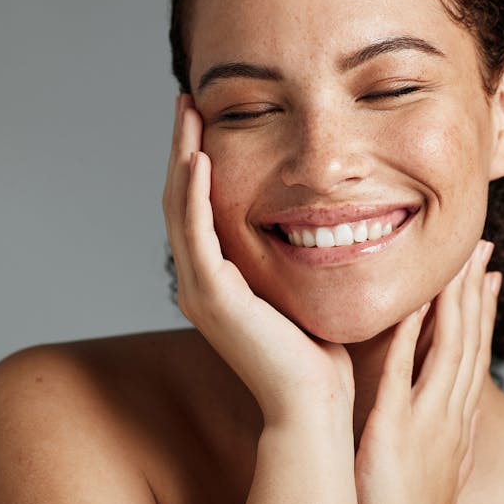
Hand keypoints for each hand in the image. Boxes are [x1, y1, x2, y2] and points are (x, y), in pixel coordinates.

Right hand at [162, 94, 354, 424]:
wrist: (314, 401)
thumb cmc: (318, 348)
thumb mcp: (303, 285)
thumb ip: (298, 250)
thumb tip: (323, 214)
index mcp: (219, 277)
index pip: (200, 206)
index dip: (199, 161)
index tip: (208, 119)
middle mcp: (200, 279)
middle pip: (181, 199)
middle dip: (183, 147)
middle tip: (188, 102)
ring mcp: (201, 288)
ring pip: (180, 209)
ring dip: (182, 157)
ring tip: (187, 113)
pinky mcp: (212, 297)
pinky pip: (196, 234)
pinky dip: (194, 194)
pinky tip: (200, 158)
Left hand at [354, 240, 500, 503]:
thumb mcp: (443, 467)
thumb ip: (451, 431)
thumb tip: (462, 409)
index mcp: (460, 421)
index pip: (477, 354)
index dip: (484, 312)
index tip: (489, 275)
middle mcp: (452, 415)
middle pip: (470, 341)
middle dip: (476, 292)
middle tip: (481, 248)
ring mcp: (427, 421)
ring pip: (448, 348)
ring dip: (454, 301)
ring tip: (457, 261)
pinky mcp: (394, 430)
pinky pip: (403, 373)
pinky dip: (409, 336)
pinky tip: (411, 305)